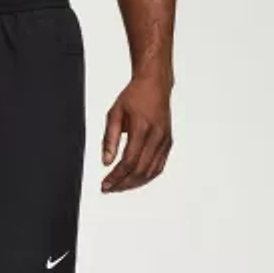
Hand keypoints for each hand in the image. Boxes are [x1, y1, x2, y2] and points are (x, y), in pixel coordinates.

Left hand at [101, 75, 172, 192]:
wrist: (155, 84)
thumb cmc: (134, 96)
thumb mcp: (114, 114)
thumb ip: (109, 140)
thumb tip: (106, 162)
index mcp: (142, 128)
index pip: (129, 162)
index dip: (116, 177)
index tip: (105, 184)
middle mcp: (157, 136)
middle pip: (140, 171)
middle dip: (123, 184)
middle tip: (109, 188)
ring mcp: (165, 140)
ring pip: (150, 172)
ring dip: (134, 183)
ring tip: (118, 187)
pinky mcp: (168, 143)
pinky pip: (158, 167)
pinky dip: (146, 177)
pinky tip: (133, 180)